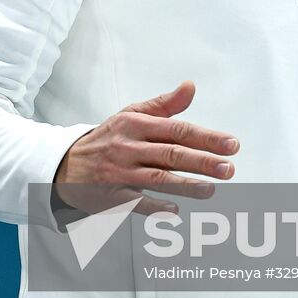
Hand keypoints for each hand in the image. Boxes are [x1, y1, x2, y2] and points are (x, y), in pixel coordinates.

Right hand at [52, 81, 238, 216]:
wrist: (66, 164)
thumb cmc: (108, 138)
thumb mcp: (131, 115)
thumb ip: (164, 104)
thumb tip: (190, 87)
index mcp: (135, 124)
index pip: (177, 130)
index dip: (206, 137)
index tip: (231, 144)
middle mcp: (128, 147)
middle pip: (171, 154)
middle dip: (202, 162)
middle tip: (229, 168)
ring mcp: (119, 172)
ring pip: (158, 178)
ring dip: (187, 185)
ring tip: (211, 190)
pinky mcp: (111, 196)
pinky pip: (136, 202)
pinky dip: (156, 207)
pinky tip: (175, 210)